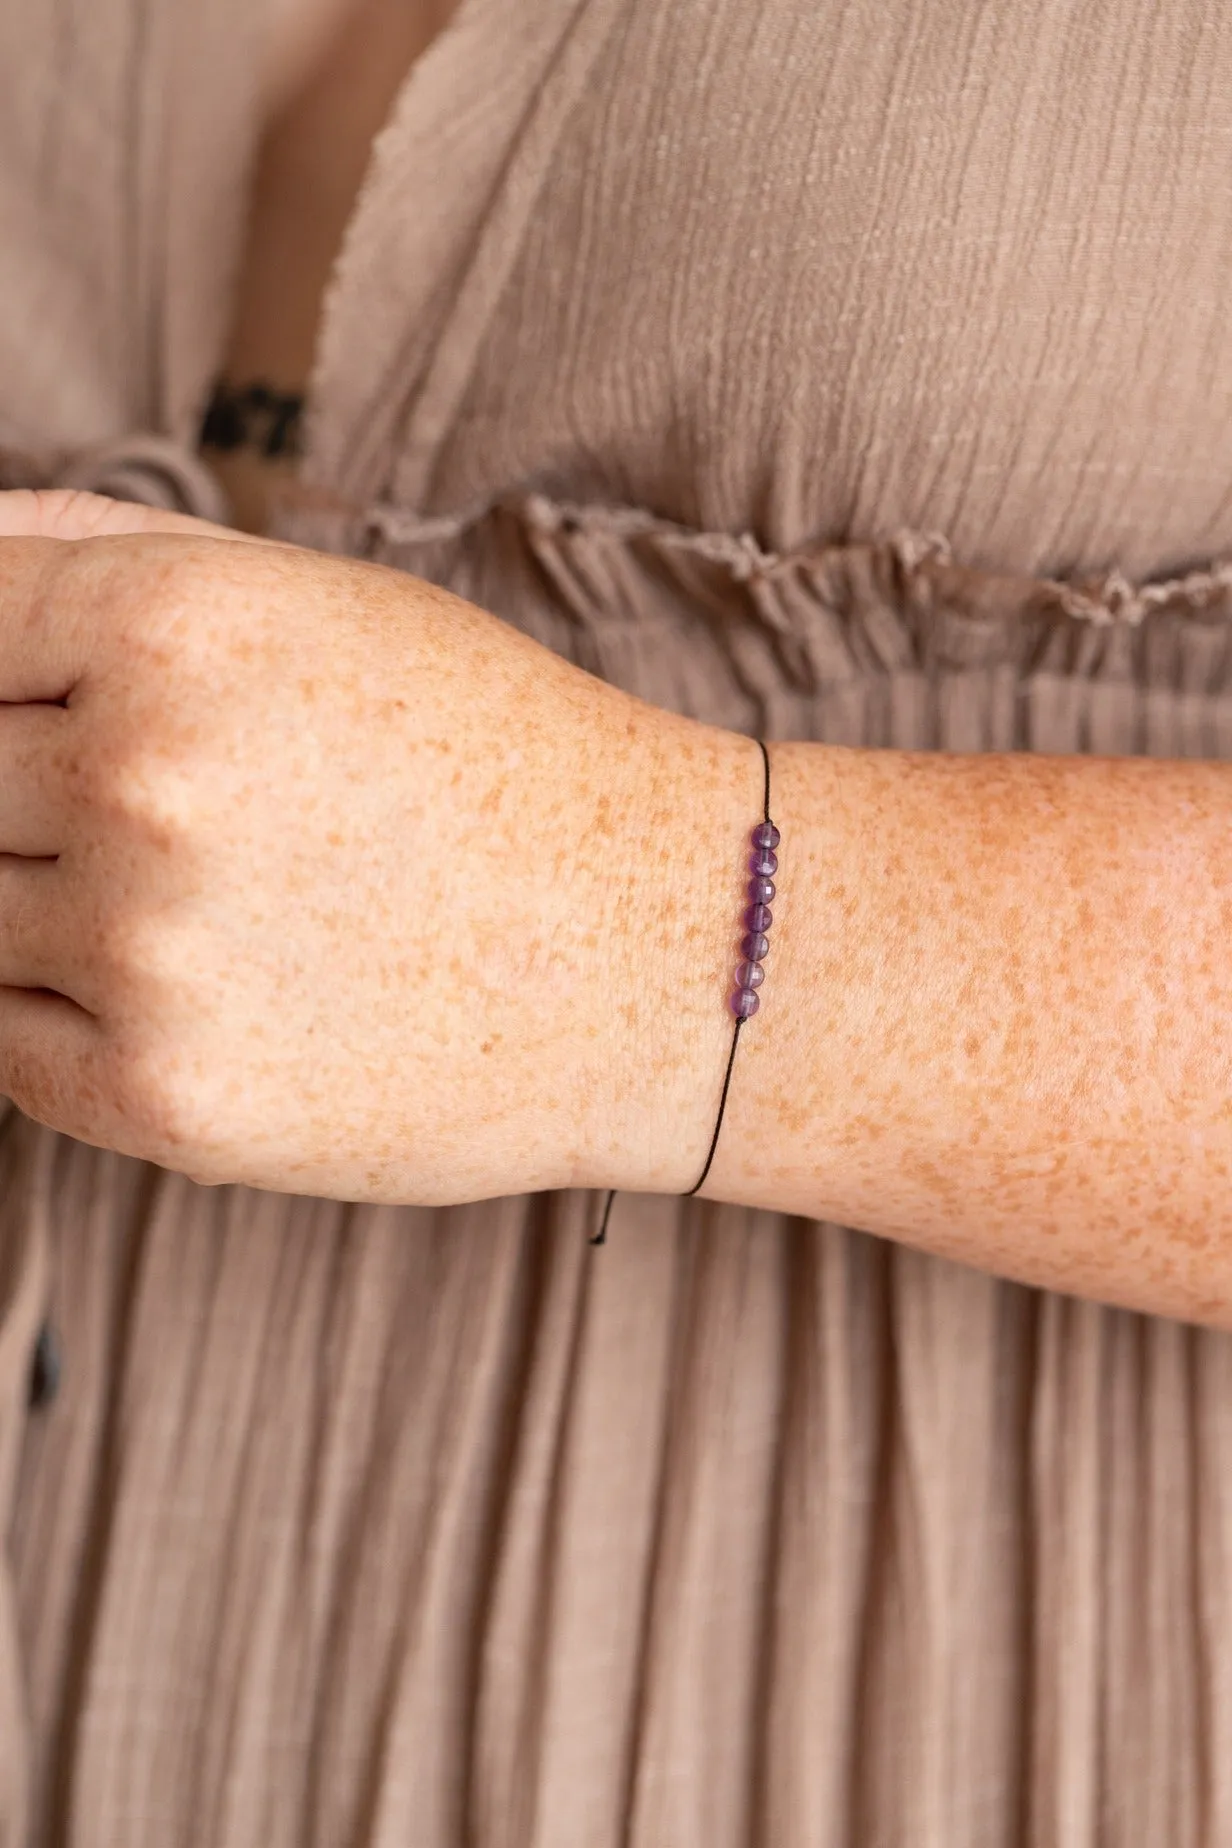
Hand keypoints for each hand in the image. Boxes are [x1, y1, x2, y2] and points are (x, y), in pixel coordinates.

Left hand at [0, 488, 725, 1203]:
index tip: (51, 717)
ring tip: (203, 900)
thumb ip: (100, 549)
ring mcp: (147, 950)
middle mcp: (141, 781)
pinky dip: (57, 1012)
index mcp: (171, 625)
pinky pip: (2, 1044)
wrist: (661, 952)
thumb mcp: (322, 602)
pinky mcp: (166, 1101)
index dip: (0, 674)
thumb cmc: (498, 756)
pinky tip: (182, 984)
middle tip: (172, 820)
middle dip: (27, 790)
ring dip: (46, 902)